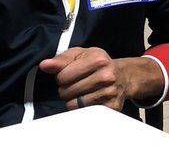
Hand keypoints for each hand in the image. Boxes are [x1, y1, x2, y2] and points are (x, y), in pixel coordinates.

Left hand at [39, 48, 162, 111]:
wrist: (124, 76)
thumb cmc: (98, 64)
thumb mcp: (80, 54)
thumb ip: (61, 59)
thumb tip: (45, 65)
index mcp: (98, 59)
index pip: (62, 76)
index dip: (62, 76)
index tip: (70, 74)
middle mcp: (106, 76)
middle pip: (66, 92)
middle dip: (67, 89)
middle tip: (77, 83)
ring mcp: (109, 93)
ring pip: (73, 104)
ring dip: (73, 100)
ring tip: (82, 91)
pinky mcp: (111, 107)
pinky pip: (84, 113)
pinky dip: (82, 108)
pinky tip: (89, 99)